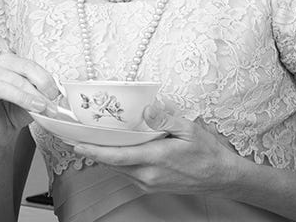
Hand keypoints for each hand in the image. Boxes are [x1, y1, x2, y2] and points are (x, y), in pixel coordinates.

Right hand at [0, 54, 58, 138]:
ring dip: (25, 97)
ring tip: (39, 107)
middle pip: (17, 73)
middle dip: (37, 89)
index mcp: (8, 63)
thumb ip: (42, 91)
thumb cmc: (15, 111)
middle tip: (50, 103)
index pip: (27, 64)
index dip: (43, 77)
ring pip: (4, 84)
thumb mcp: (33, 98)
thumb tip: (56, 92)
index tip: (55, 92)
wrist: (2, 131)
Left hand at [73, 102, 240, 195]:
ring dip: (102, 156)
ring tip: (87, 141)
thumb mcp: (188, 129)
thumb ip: (164, 119)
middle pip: (111, 163)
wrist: (221, 177)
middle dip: (91, 151)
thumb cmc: (206, 153)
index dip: (94, 150)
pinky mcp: (151, 185)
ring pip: (118, 168)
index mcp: (155, 159)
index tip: (77, 143)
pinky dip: (116, 161)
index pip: (116, 156)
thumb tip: (146, 109)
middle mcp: (148, 175)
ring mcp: (148, 183)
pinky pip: (127, 172)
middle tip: (74, 137)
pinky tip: (112, 150)